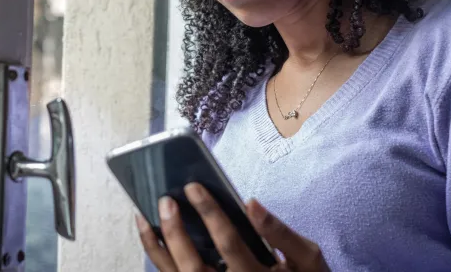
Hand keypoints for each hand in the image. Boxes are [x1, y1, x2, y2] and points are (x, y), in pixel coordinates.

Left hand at [136, 183, 328, 270]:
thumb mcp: (306, 259)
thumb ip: (280, 233)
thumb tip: (251, 203)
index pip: (228, 244)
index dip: (210, 214)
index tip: (193, 187)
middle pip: (193, 266)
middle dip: (176, 231)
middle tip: (166, 199)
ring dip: (156, 246)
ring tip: (143, 214)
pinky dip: (159, 256)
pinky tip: (151, 233)